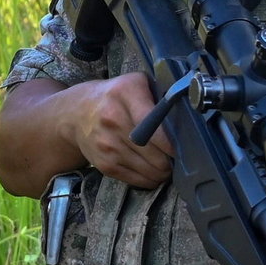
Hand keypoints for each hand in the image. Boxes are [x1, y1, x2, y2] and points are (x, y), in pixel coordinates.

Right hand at [74, 72, 177, 189]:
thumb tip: (188, 114)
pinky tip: (151, 169)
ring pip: (151, 171)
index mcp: (125, 93)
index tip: (184, 146)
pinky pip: (138, 181)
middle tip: (177, 155)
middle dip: (172, 159)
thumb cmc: (116, 98)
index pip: (156, 127)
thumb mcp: (136, 83)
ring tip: (165, 162)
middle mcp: (113, 119)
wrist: (77, 113)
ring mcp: (107, 145)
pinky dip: (150, 179)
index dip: (174, 143)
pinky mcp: (104, 165)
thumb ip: (159, 94)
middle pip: (157, 154)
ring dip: (163, 171)